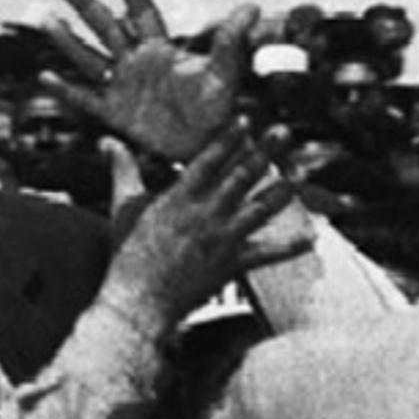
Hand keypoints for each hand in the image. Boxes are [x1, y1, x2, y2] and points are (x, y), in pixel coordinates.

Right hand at [49, 0, 256, 163]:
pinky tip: (45, 78)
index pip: (141, 10)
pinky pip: (84, 99)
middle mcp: (135, 62)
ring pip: (89, 58)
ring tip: (48, 20)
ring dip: (68, 40)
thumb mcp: (224, 72)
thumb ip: (230, 40)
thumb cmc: (218, 108)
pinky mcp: (113, 113)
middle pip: (106, 28)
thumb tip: (250, 7)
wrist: (207, 146)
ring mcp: (121, 86)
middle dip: (86, 6)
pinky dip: (65, 90)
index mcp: (160, 49)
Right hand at [101, 129, 304, 324]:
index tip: (245, 120)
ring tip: (299, 171)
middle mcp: (207, 214)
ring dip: (282, 189)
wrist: (139, 298)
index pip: (209, 160)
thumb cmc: (126, 252)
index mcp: (180, 198)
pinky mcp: (233, 264)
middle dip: (264, 151)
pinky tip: (311, 237)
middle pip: (242, 176)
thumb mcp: (122, 205)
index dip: (228, 139)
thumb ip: (122, 169)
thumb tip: (107, 141)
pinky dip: (290, 247)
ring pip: (261, 208)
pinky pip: (268, 253)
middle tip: (282, 131)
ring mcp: (223, 239)